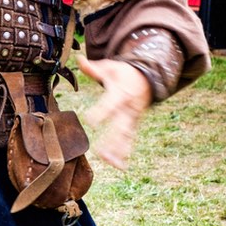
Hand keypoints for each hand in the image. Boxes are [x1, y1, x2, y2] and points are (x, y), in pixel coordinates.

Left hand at [76, 55, 152, 169]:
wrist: (147, 77)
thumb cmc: (122, 73)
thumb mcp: (109, 67)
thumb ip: (93, 68)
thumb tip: (78, 59)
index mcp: (120, 93)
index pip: (110, 104)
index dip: (101, 112)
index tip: (90, 120)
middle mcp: (128, 108)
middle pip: (120, 126)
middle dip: (111, 140)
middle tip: (99, 153)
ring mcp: (132, 118)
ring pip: (125, 136)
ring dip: (118, 150)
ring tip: (109, 163)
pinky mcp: (133, 124)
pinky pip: (129, 139)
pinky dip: (124, 153)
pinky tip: (119, 166)